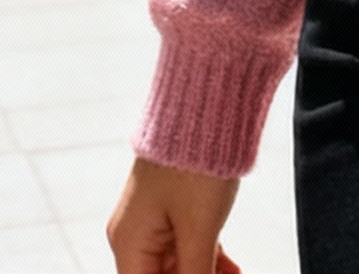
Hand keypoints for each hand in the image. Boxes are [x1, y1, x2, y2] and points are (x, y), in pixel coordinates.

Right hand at [106, 155, 242, 272]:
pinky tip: (229, 266)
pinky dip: (206, 255)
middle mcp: (134, 232)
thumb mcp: (200, 229)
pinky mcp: (174, 202)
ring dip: (202, 272)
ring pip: (175, 263)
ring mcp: (154, 215)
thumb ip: (195, 273)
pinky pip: (185, 241)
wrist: (207, 101)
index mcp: (129, 242)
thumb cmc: (196, 161)